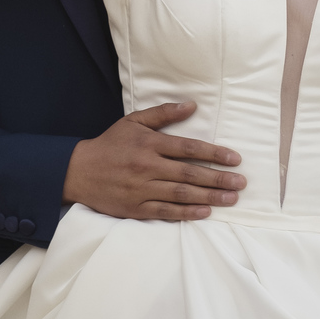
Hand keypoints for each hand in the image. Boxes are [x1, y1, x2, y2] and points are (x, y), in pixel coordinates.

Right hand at [64, 102, 246, 220]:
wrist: (79, 171)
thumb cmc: (110, 145)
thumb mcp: (133, 122)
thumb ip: (163, 114)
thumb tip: (192, 105)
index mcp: (149, 144)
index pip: (188, 148)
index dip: (214, 154)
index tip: (235, 159)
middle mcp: (147, 166)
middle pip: (190, 173)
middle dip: (218, 179)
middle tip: (241, 183)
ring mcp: (141, 189)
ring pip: (181, 194)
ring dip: (209, 197)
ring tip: (231, 199)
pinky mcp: (135, 208)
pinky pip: (165, 212)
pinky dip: (186, 213)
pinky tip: (205, 212)